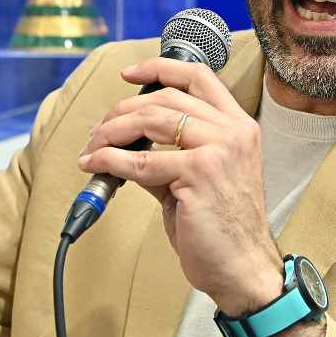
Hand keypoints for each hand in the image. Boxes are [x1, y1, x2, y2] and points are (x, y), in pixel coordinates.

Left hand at [77, 58, 282, 313]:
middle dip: (121, 111)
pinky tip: (96, 165)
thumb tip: (126, 142)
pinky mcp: (198, 175)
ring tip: (92, 148)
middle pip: (164, 99)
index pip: (198, 76)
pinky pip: (140, 160)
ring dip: (110, 133)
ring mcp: (218, 150)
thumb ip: (171, 153)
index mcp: (239, 126)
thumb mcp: (201, 178)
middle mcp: (233, 131)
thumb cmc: (222, 228)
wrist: (243, 269)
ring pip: (149, 122)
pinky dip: (109, 160)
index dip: (160, 68)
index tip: (129, 74)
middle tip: (97, 130)